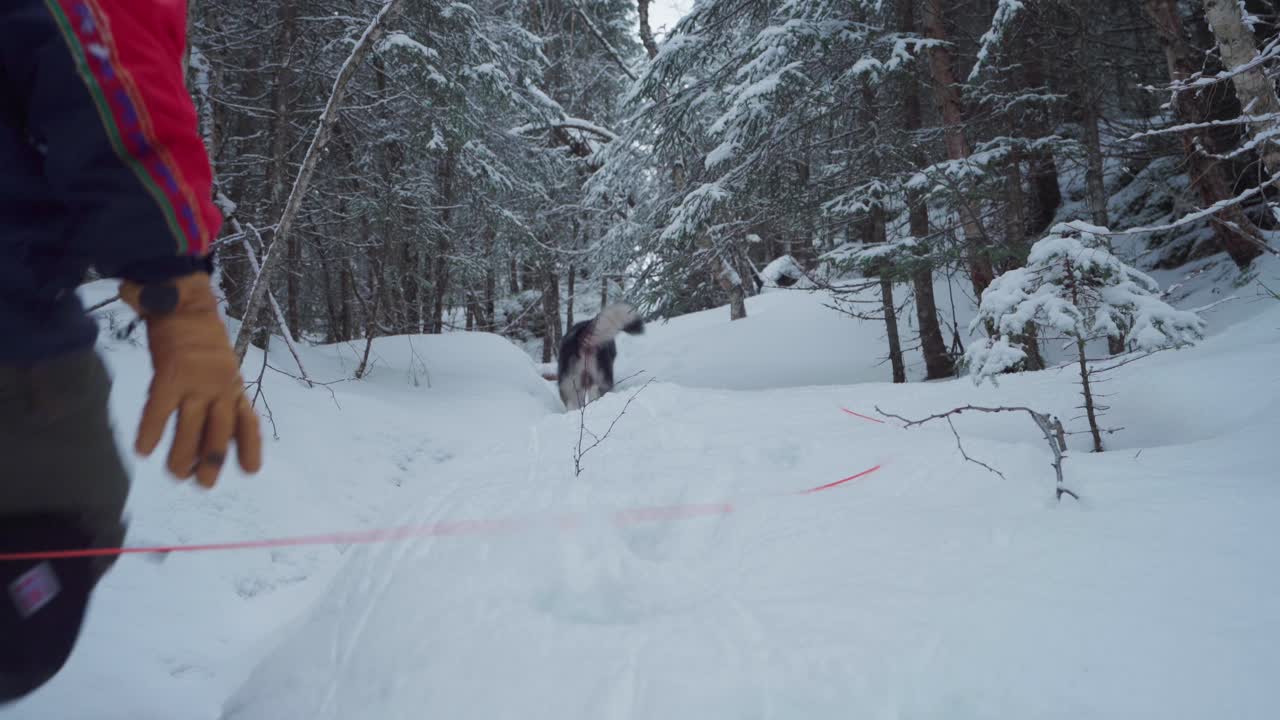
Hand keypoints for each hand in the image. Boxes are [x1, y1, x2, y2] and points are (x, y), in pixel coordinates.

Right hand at [119, 272, 261, 486]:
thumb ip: (222, 389)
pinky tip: (143, 451)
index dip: (249, 446)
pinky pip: (159, 409)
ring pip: (191, 427)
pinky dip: (151, 431)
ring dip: (182, 455)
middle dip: (212, 460)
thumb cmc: (200, 334)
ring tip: (175, 475)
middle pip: (219, 431)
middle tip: (203, 485)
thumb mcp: (222, 364)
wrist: (185, 299)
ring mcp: (196, 382)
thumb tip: (218, 417)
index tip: (251, 470)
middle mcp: (220, 387)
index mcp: (233, 385)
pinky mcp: (170, 374)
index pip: (247, 421)